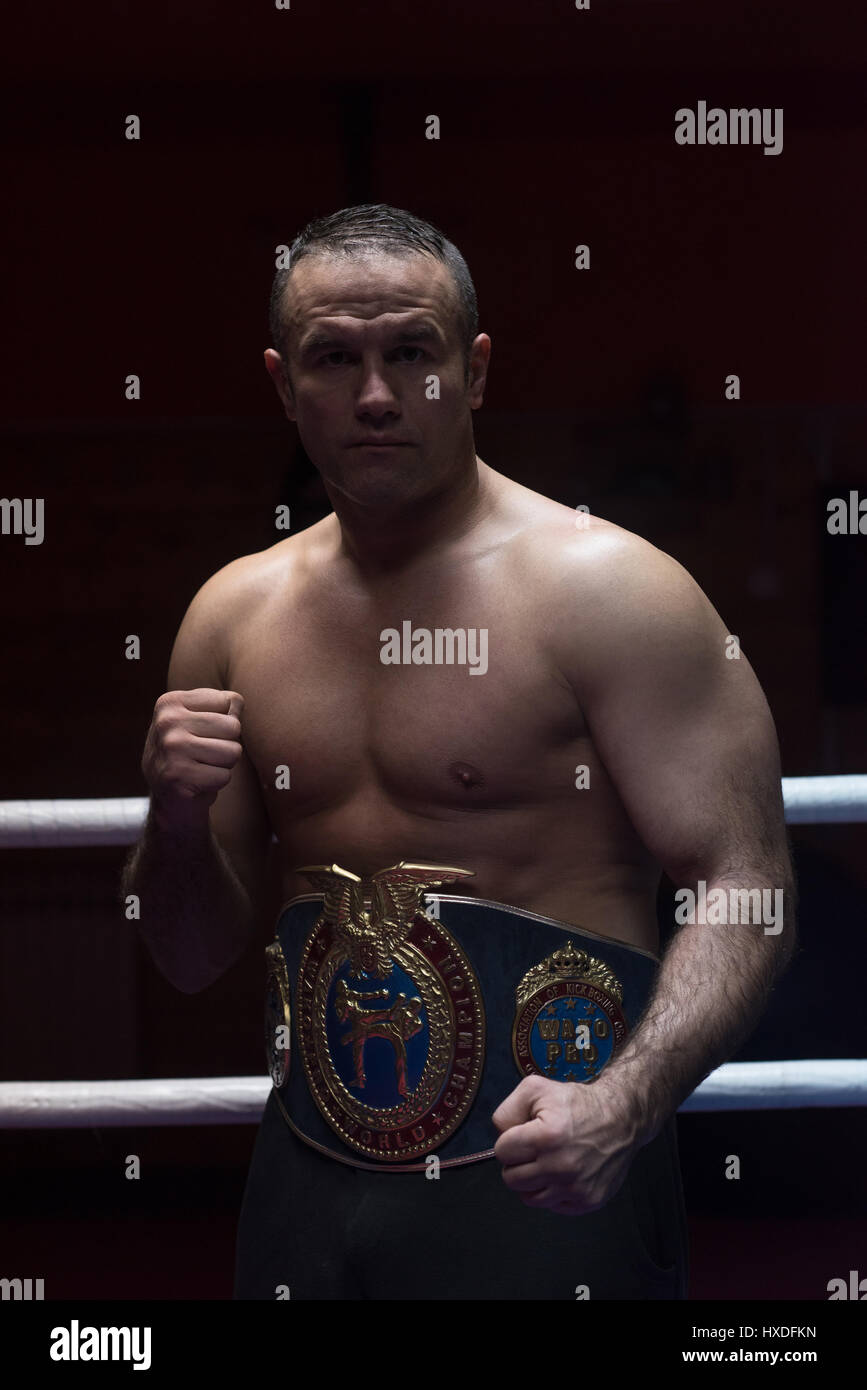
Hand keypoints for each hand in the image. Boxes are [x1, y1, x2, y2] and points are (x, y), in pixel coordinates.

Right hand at [142, 688, 244, 831]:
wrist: (167, 796)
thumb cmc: (189, 753)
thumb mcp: (199, 721)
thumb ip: (222, 708)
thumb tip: (238, 702)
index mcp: (171, 702)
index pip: (230, 700)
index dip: (226, 722)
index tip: (203, 733)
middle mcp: (167, 722)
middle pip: (234, 727)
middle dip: (227, 744)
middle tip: (205, 755)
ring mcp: (171, 749)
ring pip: (233, 752)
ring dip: (224, 764)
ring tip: (202, 767)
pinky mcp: (178, 776)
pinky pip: (224, 776)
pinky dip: (216, 782)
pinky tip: (198, 782)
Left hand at [492, 1072, 641, 1215]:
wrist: (621, 1118)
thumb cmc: (575, 1103)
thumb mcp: (536, 1089)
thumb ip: (507, 1110)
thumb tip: (499, 1136)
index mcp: (547, 1136)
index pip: (502, 1151)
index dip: (510, 1140)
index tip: (525, 1133)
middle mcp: (561, 1166)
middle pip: (511, 1179)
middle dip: (517, 1162)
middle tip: (533, 1149)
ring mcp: (576, 1187)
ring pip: (528, 1198)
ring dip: (532, 1180)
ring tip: (546, 1162)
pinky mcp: (588, 1201)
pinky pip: (552, 1206)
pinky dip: (551, 1192)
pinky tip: (561, 1173)